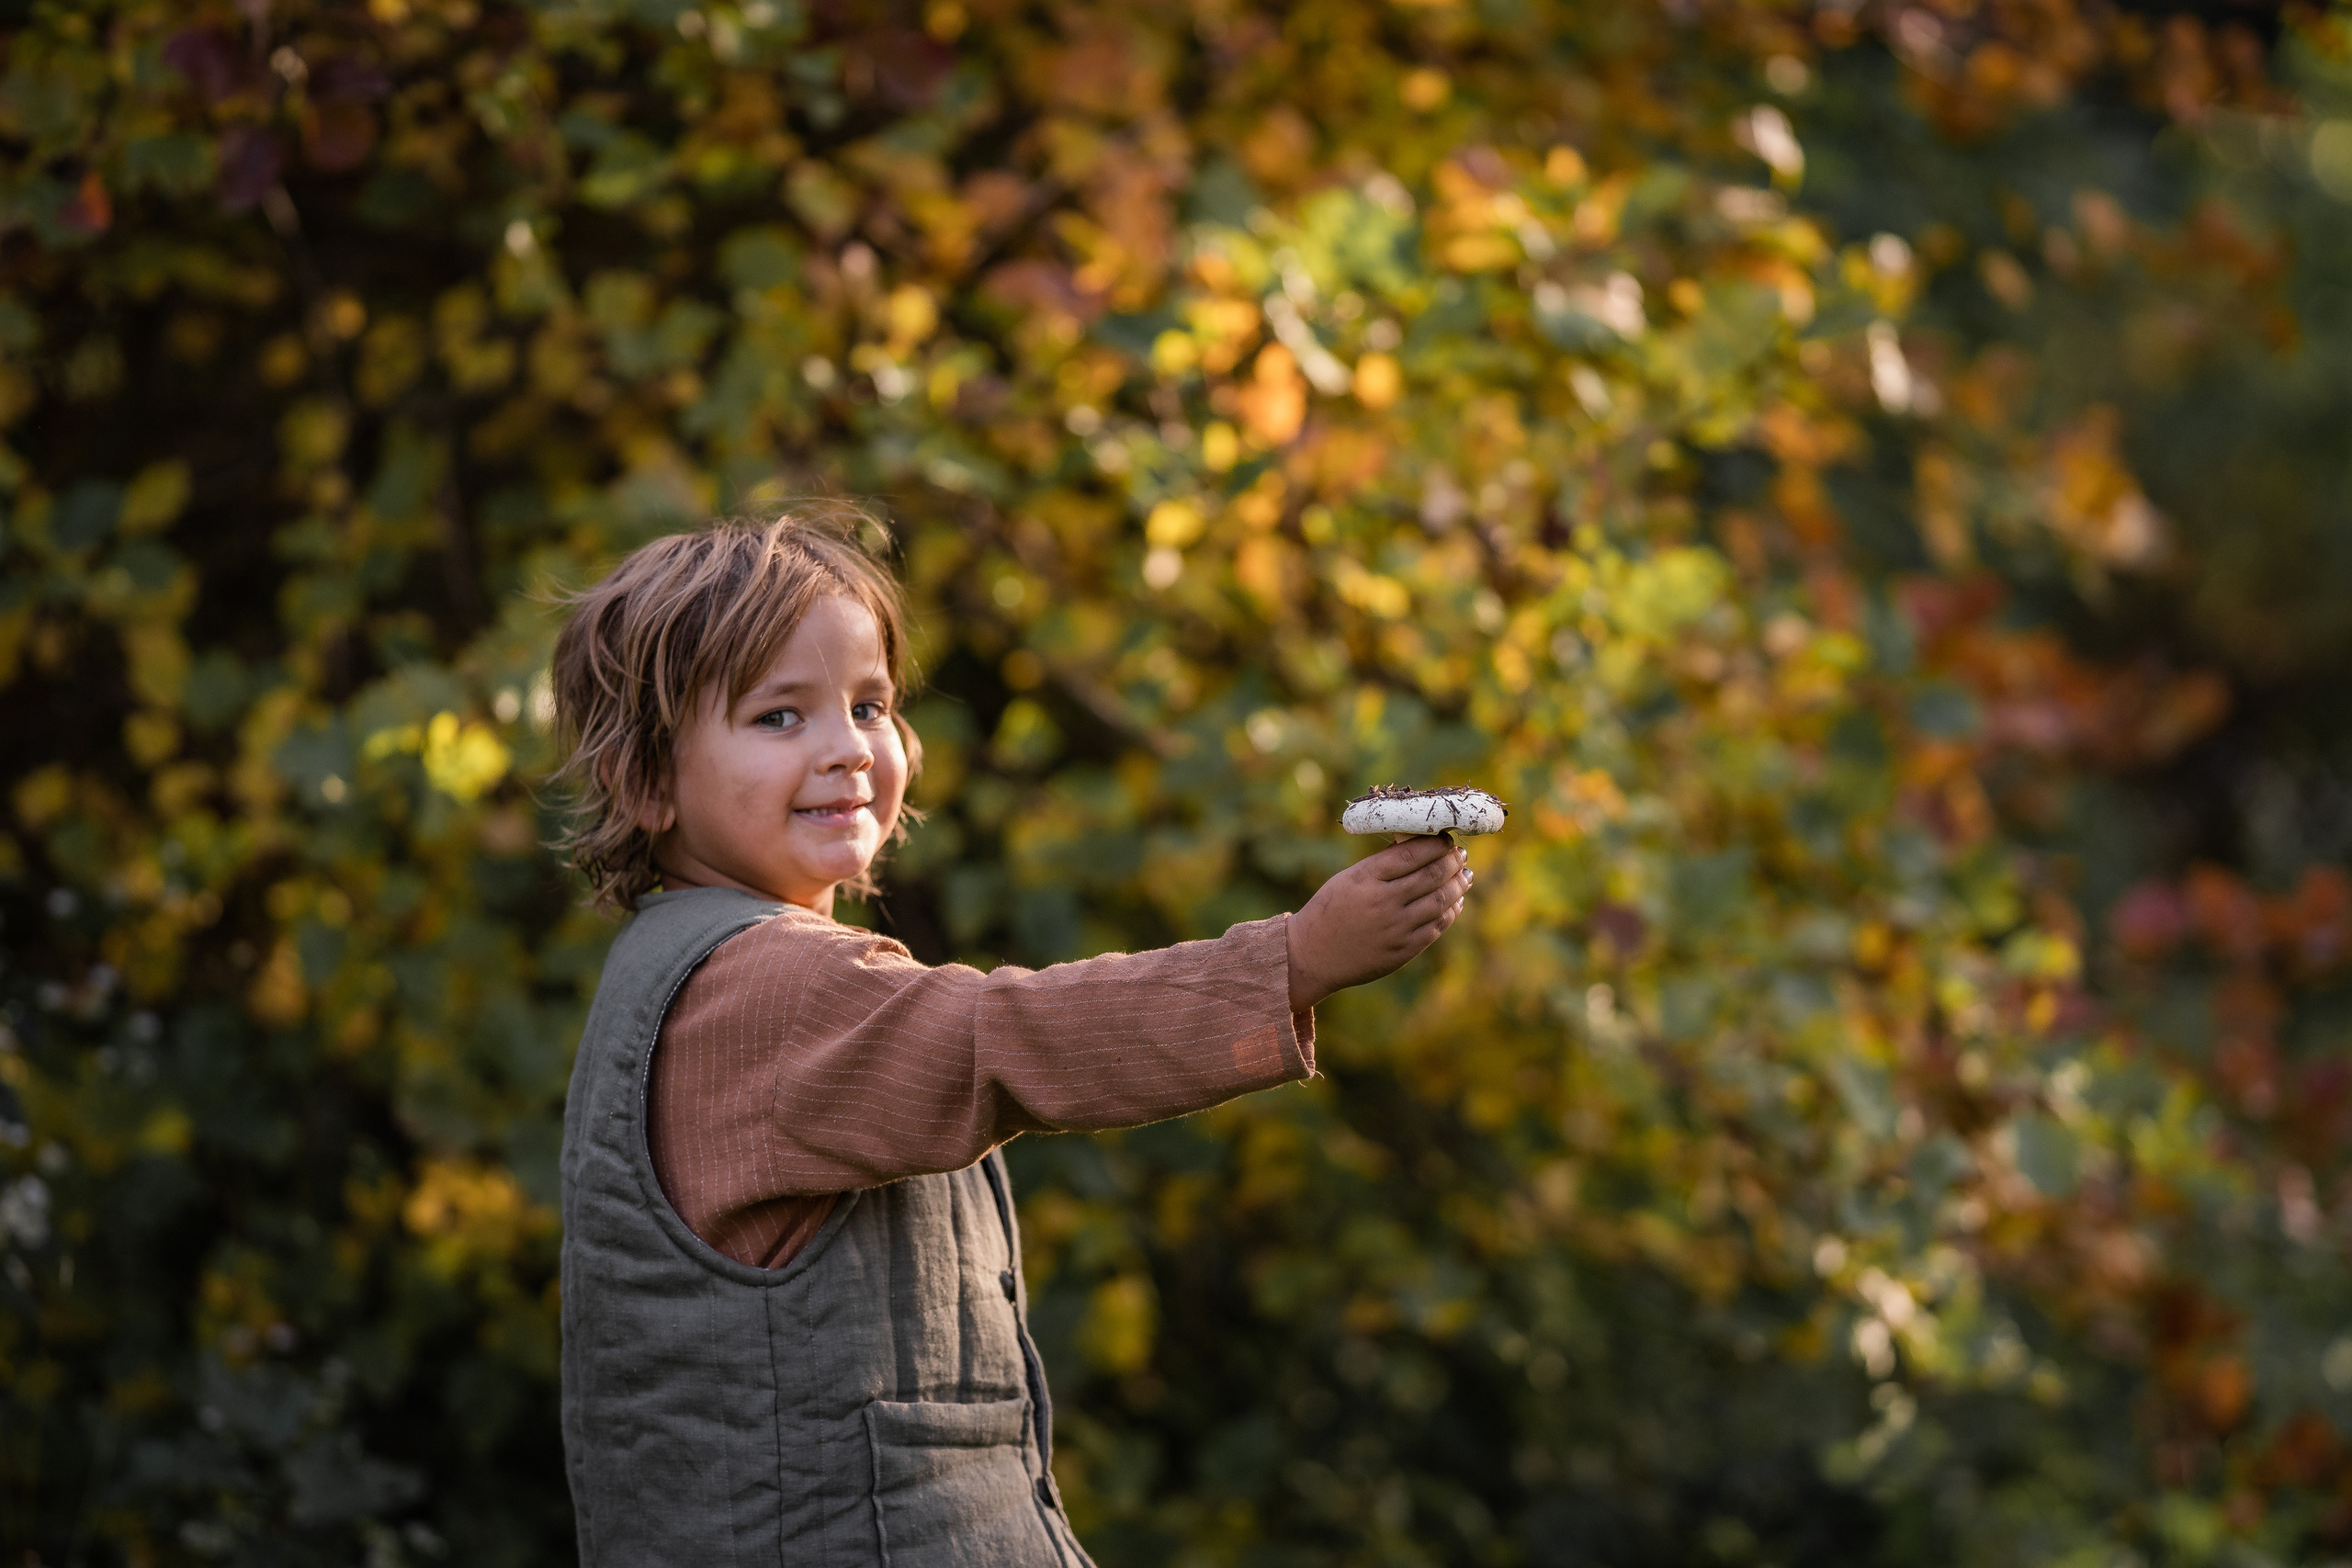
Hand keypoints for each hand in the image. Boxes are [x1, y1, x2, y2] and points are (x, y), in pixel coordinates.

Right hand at [1285, 835, 1471, 1011]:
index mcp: (1367, 878)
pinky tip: (1455, 901)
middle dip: (1453, 861)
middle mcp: (1383, 902)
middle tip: (1461, 854)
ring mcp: (1395, 928)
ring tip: (1465, 875)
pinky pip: (1437, 927)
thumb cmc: (1331, 909)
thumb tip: (1420, 845)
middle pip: (1432, 875)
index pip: (1413, 854)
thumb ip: (1383, 865)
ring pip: (1441, 900)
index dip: (1436, 844)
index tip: (1446, 838)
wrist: (1313, 955)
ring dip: (1459, 885)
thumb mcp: (1349, 878)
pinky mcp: (1403, 951)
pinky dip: (1451, 911)